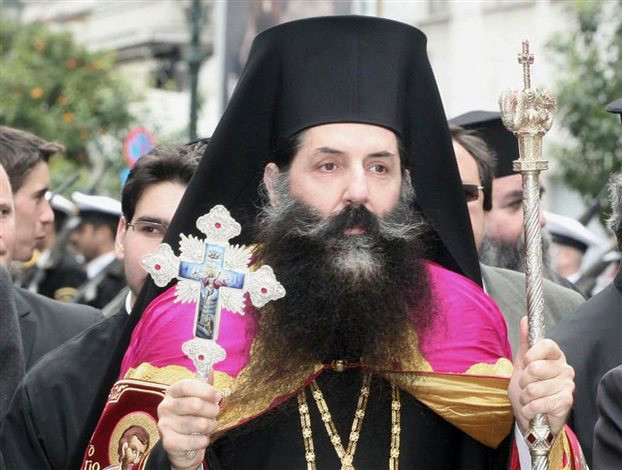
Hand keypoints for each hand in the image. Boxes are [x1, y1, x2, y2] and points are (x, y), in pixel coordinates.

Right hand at [157, 372, 221, 469]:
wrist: (179, 444)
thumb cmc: (192, 415)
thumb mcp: (197, 397)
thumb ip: (204, 383)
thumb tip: (210, 368)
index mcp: (172, 392)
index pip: (186, 385)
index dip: (205, 390)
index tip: (218, 396)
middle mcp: (165, 407)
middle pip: (194, 404)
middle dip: (212, 409)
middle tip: (216, 412)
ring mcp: (164, 425)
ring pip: (198, 424)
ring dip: (211, 425)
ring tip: (210, 426)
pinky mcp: (168, 443)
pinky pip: (194, 441)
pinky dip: (204, 441)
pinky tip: (202, 438)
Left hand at [509, 316, 574, 435]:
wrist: (530, 415)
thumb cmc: (527, 387)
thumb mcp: (521, 363)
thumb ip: (524, 341)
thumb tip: (525, 319)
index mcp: (554, 355)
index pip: (547, 344)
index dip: (532, 354)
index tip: (526, 362)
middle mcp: (564, 368)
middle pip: (536, 367)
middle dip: (523, 381)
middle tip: (526, 386)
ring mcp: (567, 385)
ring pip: (534, 388)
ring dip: (525, 397)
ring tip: (529, 399)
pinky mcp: (567, 402)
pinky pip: (540, 403)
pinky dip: (529, 409)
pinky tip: (533, 410)